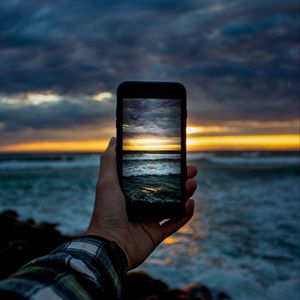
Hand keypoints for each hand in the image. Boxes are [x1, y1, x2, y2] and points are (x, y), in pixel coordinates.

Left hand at [85, 137, 197, 268]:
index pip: (153, 176)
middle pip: (167, 189)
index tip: (177, 157)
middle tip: (191, 170)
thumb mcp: (106, 181)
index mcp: (132, 192)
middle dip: (181, 178)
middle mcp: (142, 204)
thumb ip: (110, 160)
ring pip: (174, 204)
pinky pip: (176, 223)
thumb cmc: (105, 212)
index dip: (166, 167)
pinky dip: (186, 214)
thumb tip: (115, 139)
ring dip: (186, 193)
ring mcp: (150, 219)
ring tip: (192, 184)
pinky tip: (190, 204)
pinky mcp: (156, 234)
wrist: (108, 246)